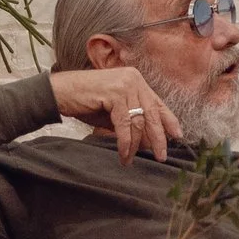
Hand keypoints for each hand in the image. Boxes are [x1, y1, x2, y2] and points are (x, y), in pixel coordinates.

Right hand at [50, 67, 182, 163]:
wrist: (59, 92)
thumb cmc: (85, 102)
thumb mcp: (113, 111)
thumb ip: (131, 120)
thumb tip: (148, 141)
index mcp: (136, 80)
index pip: (157, 103)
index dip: (169, 120)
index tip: (178, 136)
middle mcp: (133, 79)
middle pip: (152, 113)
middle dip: (158, 137)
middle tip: (162, 155)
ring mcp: (124, 84)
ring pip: (138, 120)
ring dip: (136, 144)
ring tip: (131, 159)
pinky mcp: (114, 93)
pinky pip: (124, 123)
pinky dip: (125, 141)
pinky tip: (124, 154)